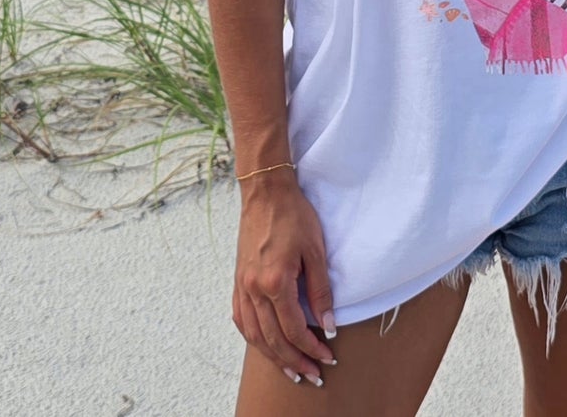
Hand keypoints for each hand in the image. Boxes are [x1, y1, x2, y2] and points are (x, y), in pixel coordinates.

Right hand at [233, 170, 337, 387]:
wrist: (266, 191)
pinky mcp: (238, 279)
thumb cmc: (293, 215)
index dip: (312, 348)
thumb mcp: (315, 251)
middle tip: (313, 375)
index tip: (328, 357)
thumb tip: (328, 326)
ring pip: (254, 335)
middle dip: (294, 361)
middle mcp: (254, 288)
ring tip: (291, 370)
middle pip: (273, 339)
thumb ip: (321, 291)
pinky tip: (264, 344)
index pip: (294, 329)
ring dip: (273, 356)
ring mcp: (242, 285)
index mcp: (275, 281)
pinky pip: (241, 318)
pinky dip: (253, 337)